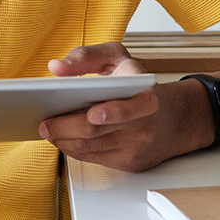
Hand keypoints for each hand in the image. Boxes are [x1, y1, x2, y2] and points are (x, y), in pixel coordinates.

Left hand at [40, 42, 190, 171]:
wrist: (174, 119)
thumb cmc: (140, 86)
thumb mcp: (119, 59)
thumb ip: (87, 56)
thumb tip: (57, 68)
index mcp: (147, 98)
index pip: (130, 109)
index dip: (112, 113)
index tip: (92, 113)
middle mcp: (144, 126)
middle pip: (97, 132)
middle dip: (66, 128)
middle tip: (45, 123)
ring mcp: (136, 148)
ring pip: (90, 149)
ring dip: (63, 141)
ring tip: (48, 129)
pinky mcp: (128, 163)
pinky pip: (93, 159)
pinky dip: (72, 149)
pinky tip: (62, 138)